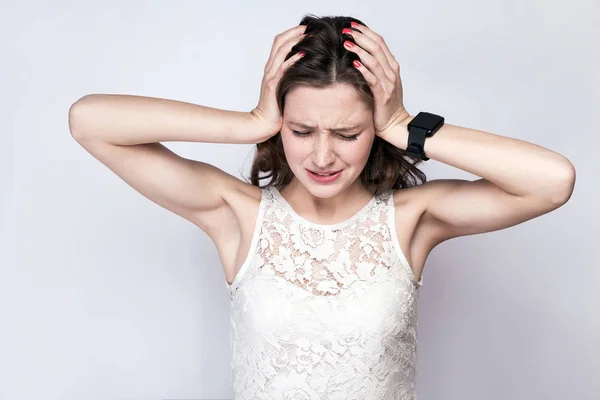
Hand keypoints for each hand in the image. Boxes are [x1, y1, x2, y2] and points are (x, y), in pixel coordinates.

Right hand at [249, 25, 307, 142]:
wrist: (263, 123)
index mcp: (271, 67)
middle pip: (279, 41)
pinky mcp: (273, 85)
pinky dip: (293, 59)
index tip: (306, 28)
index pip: (279, 42)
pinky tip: (303, 54)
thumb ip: (290, 77)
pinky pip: (283, 68)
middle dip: (295, 32)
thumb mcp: (283, 88)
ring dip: (295, 40)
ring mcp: (270, 76)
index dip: (292, 32)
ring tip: (309, 35)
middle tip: (310, 27)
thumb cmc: (275, 108)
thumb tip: (307, 69)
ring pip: (281, 51)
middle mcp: (269, 68)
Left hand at [341, 22, 410, 137]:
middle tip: (347, 31)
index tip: (353, 26)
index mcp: (392, 66)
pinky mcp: (382, 95)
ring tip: (347, 42)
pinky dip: (363, 69)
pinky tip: (354, 62)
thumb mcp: (383, 81)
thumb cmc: (386, 104)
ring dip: (360, 49)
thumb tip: (359, 54)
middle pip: (377, 47)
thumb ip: (376, 68)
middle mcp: (392, 72)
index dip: (366, 32)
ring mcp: (388, 83)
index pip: (380, 42)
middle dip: (361, 37)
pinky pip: (373, 78)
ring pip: (374, 60)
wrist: (395, 123)